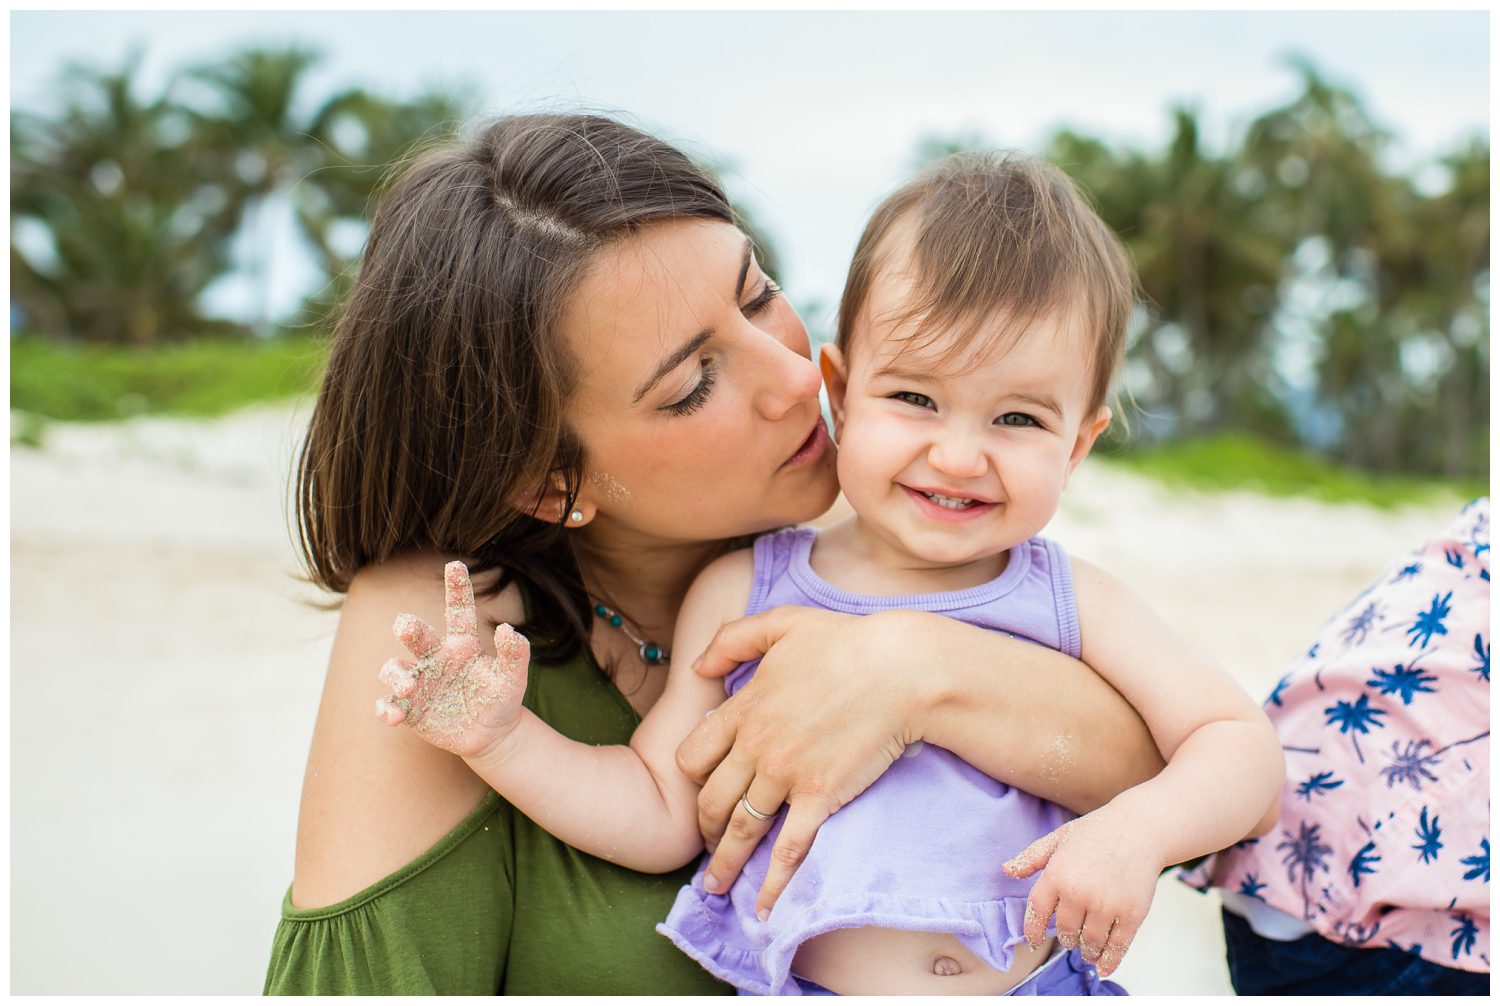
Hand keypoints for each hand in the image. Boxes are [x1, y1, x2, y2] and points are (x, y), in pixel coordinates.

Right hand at [375, 560, 529, 759]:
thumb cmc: (501, 698)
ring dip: (397, 676)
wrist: (491, 735)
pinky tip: (393, 716)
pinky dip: (386, 709)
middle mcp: (436, 658)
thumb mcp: (513, 678)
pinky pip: (389, 705)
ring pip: (395, 669)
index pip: (458, 611)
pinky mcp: (409, 709)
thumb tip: (510, 629)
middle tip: (405, 625)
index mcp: (462, 645)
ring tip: (409, 687)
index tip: (456, 564)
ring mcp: (419, 683)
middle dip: (409, 629)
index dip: (457, 588)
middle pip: (417, 637)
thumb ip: (515, 654)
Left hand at [675, 605, 916, 917]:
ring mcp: (786, 775)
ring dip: (723, 864)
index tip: (696, 791)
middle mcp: (756, 746)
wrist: (900, 670)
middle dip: (702, 829)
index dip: (690, 778)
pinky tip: (763, 907)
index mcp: (744, 708)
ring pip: (740, 830)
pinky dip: (772, 883)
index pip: (694, 754)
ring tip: (714, 887)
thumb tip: (698, 668)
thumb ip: (732, 640)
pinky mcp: (821, 797)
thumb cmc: (846, 642)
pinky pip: (788, 849)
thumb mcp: (781, 624)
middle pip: (710, 800)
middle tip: (704, 846)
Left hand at [1003, 805, 1163, 977]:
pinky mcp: (1132, 914)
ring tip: (1085, 950)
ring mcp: (1107, 905)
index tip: (1034, 941)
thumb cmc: (1096, 832)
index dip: (1034, 931)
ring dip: (1086, 950)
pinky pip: (1117, 946)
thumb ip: (1031, 858)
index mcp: (1057, 875)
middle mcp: (1079, 893)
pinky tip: (1102, 965)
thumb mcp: (1058, 837)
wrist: (1140, 828)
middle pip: (1065, 931)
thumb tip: (1006, 870)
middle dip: (1065, 938)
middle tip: (1069, 937)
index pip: (1037, 913)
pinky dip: (1109, 960)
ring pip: (1089, 942)